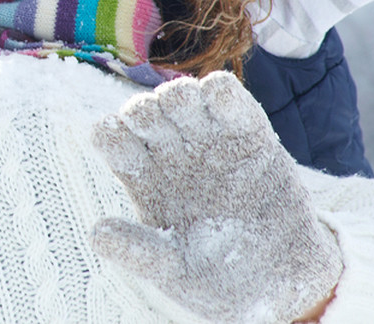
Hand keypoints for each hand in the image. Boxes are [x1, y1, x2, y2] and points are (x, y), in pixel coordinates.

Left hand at [92, 71, 341, 322]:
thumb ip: (137, 250)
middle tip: (152, 120)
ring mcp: (208, 140)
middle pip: (143, 112)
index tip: (119, 143)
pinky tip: (218, 93)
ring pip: (183, 98)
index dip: (110, 134)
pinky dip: (222, 92)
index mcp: (141, 176)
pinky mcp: (248, 136)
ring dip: (179, 94)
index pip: (112, 139)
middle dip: (144, 110)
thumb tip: (95, 233)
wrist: (278, 281)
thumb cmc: (216, 276)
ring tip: (184, 104)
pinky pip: (230, 102)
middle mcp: (169, 152)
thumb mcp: (172, 269)